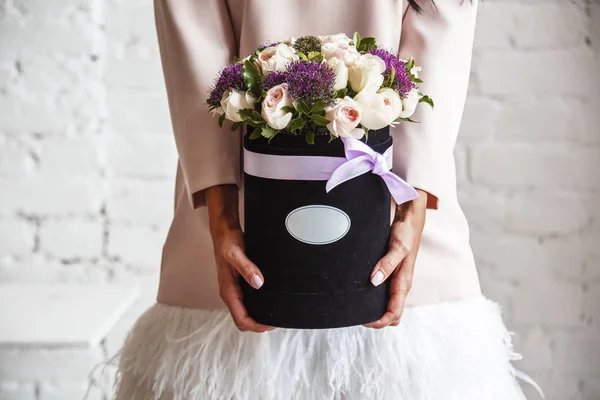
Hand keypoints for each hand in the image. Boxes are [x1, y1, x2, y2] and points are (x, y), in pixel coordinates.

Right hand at [205, 184, 275, 332]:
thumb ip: (247, 268)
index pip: (241, 319)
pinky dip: (256, 306)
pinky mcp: (238, 284)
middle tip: (276, 320)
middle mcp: (230, 294)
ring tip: (274, 313)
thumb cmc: (227, 243)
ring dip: (257, 316)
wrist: (224, 233)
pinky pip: (247, 302)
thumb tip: (258, 283)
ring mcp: (234, 290)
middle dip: (258, 324)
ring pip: (244, 312)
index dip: (256, 325)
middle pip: (242, 319)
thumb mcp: (236, 254)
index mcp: (228, 291)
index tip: (271, 323)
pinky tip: (268, 300)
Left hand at [362, 189, 427, 328]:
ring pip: (388, 306)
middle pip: (392, 315)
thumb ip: (386, 264)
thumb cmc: (406, 233)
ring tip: (358, 308)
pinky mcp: (392, 275)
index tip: (364, 321)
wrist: (410, 221)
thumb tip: (374, 281)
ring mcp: (397, 281)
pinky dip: (375, 299)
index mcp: (404, 283)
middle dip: (377, 320)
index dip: (380, 322)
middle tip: (358, 316)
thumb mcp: (397, 247)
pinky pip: (385, 294)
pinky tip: (362, 294)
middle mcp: (401, 285)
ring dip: (376, 311)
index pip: (394, 314)